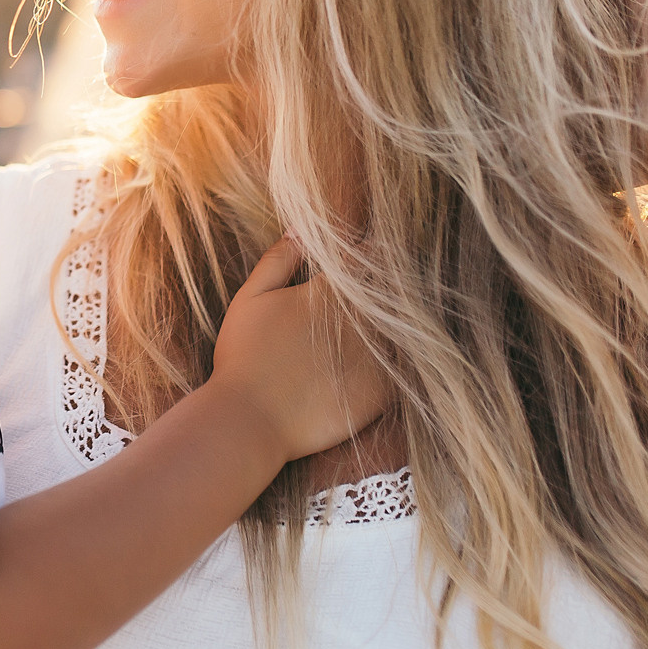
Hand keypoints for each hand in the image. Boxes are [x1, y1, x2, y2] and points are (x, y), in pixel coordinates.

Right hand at [207, 238, 391, 461]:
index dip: (371, 252)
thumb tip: (303, 229)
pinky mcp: (381, 390)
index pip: (363, 259)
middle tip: (391, 279)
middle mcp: (358, 321)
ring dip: (399, 317)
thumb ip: (279, 260)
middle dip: (390, 281)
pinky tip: (390, 355)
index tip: (374, 249)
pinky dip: (401, 356)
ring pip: (400, 326)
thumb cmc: (244, 356)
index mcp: (328, 293)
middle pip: (387, 290)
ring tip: (392, 318)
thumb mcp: (251, 298)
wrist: (251, 420)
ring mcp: (373, 356)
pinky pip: (403, 365)